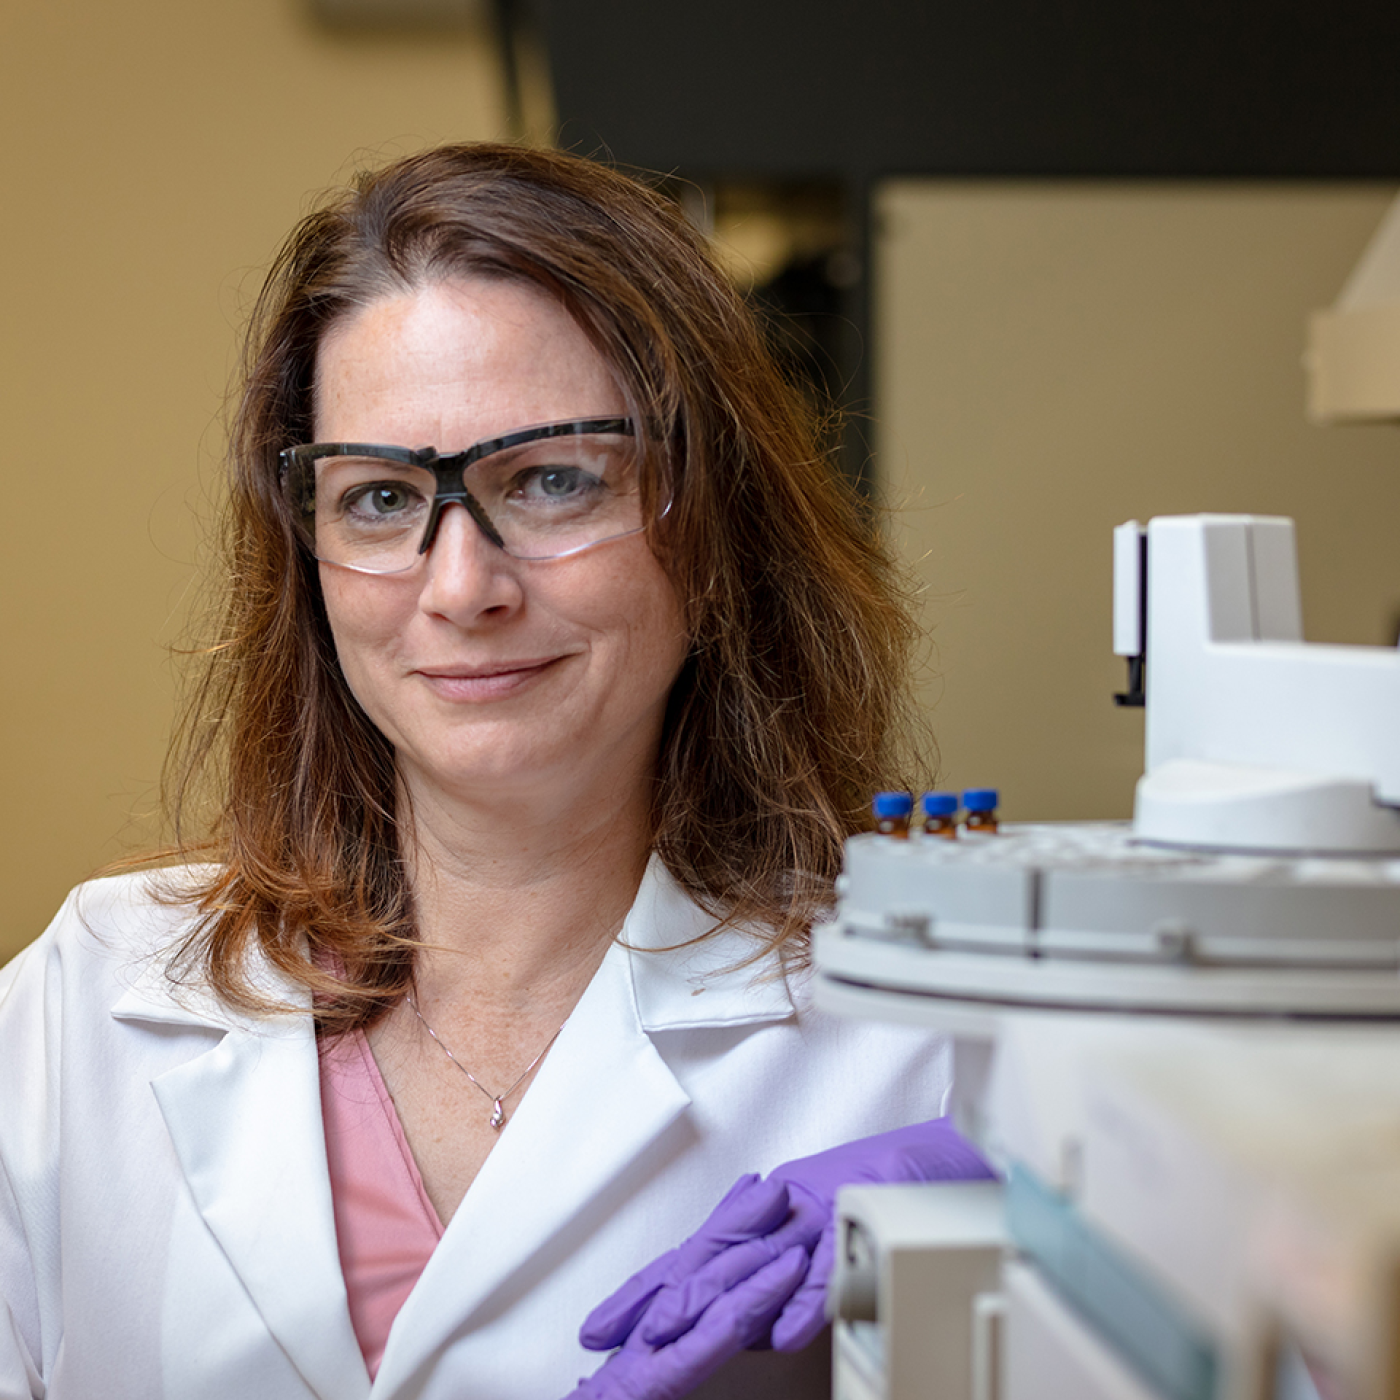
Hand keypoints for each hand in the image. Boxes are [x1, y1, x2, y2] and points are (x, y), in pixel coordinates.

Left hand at [577, 1118, 992, 1383]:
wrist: (948, 1152)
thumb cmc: (888, 1184)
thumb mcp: (824, 1229)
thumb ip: (785, 1270)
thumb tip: (755, 1322)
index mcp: (769, 1214)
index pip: (698, 1253)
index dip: (648, 1288)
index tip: (603, 1325)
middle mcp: (786, 1211)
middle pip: (717, 1257)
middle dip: (668, 1300)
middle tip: (625, 1337)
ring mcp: (824, 1215)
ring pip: (762, 1259)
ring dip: (718, 1300)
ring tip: (674, 1333)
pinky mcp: (866, 1216)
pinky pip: (834, 1267)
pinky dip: (809, 1298)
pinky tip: (783, 1330)